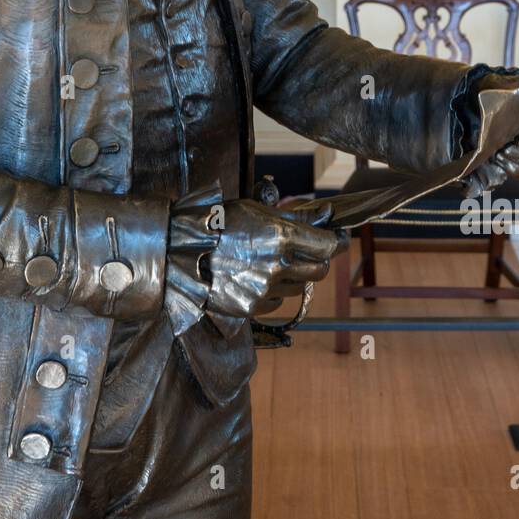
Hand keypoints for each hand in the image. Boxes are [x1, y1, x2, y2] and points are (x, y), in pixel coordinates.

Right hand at [205, 198, 337, 319]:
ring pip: (299, 287)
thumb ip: (296, 216)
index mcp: (281, 237)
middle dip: (318, 260)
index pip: (327, 246)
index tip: (337, 239)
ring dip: (294, 276)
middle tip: (308, 251)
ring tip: (272, 263)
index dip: (336, 242)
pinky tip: (256, 278)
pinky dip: (274, 291)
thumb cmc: (220, 224)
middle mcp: (278, 266)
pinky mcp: (253, 307)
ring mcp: (265, 289)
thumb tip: (328, 213)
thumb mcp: (258, 210)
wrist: (181, 252)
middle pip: (320, 270)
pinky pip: (277, 301)